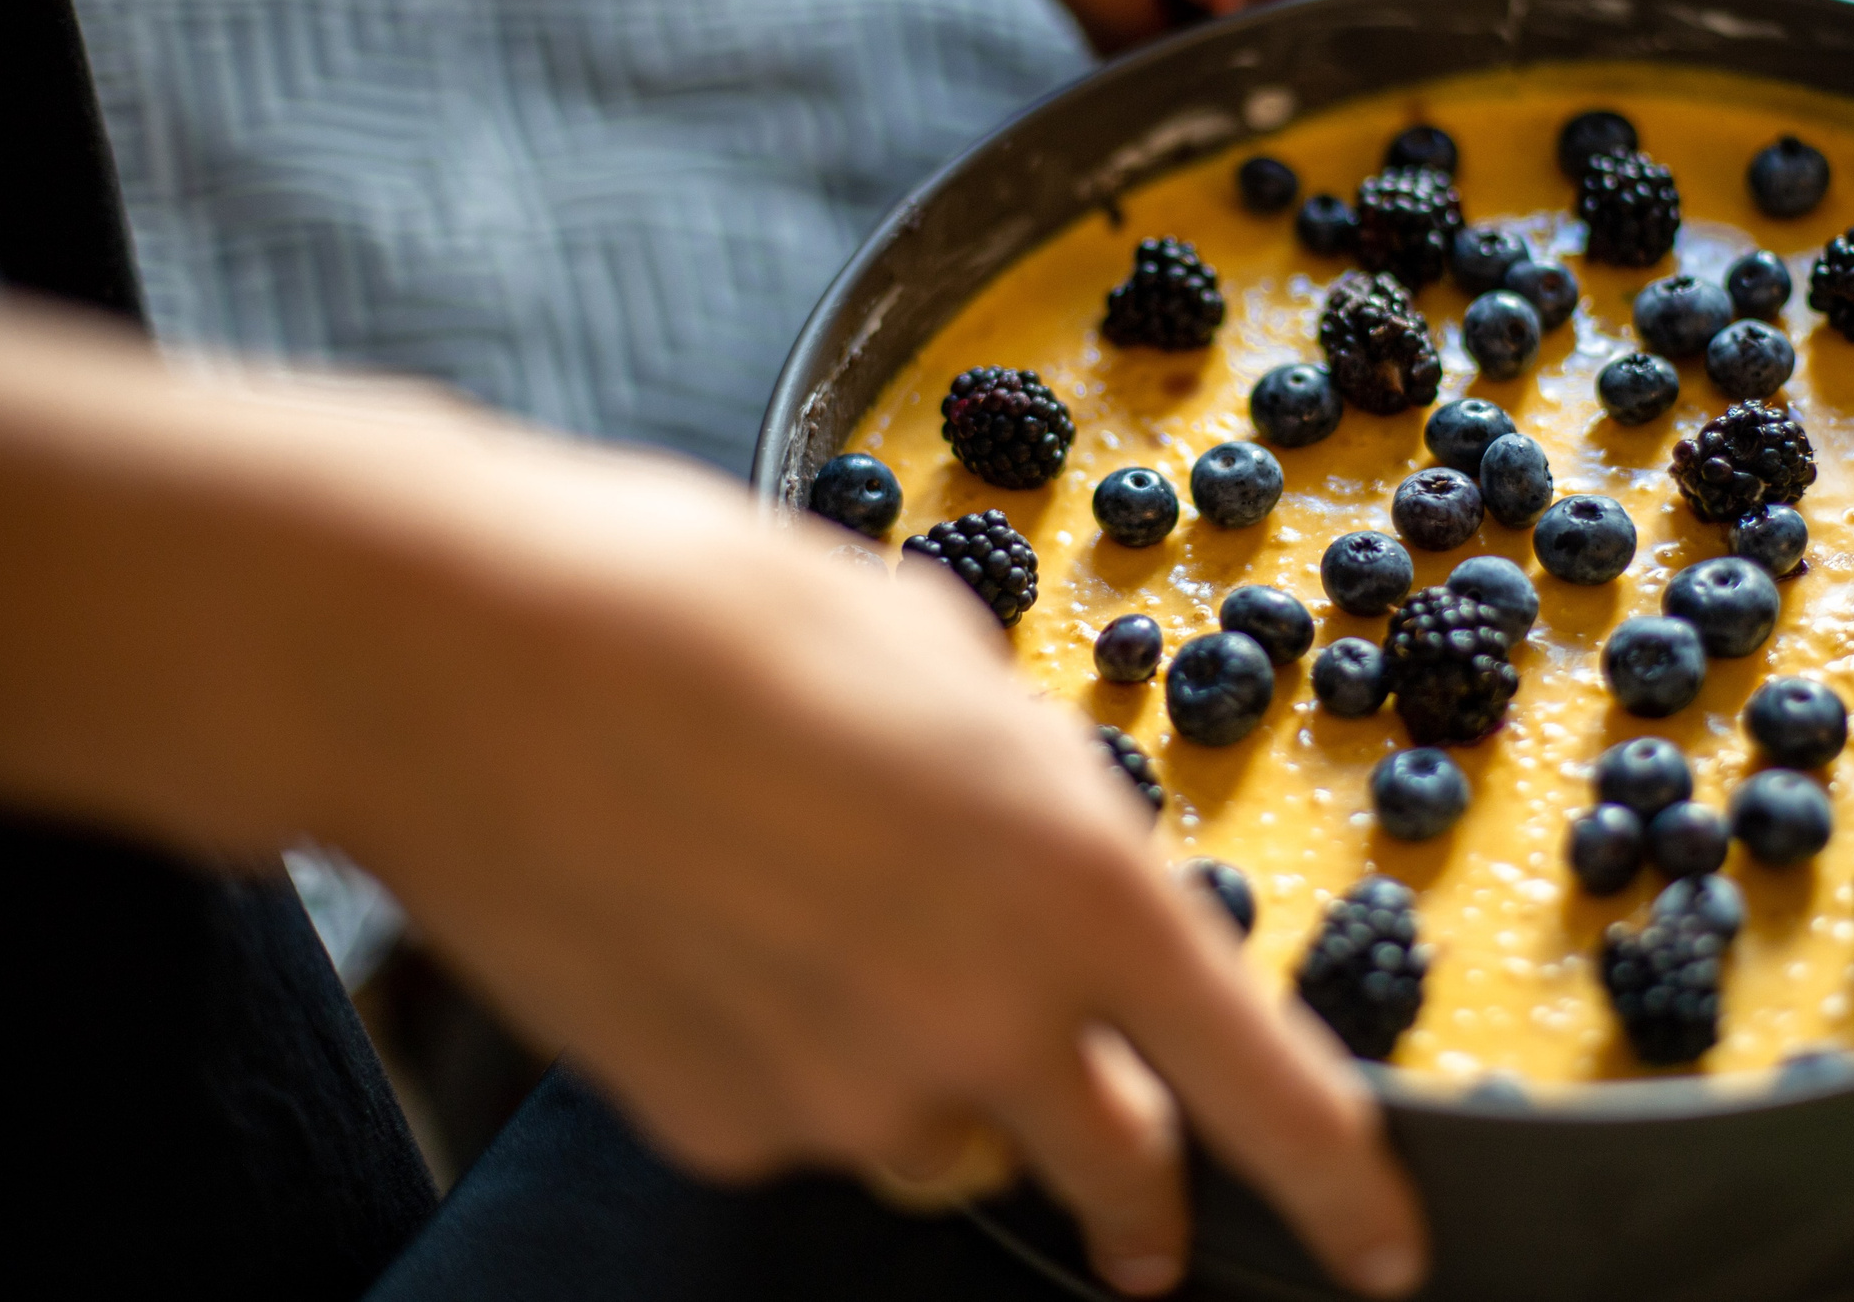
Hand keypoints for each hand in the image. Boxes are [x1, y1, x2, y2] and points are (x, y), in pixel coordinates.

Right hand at [0, 302, 1425, 1297]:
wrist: (476, 662)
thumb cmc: (720, 615)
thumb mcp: (952, 661)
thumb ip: (1043, 793)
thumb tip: (1059, 855)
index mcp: (1077, 886)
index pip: (1265, 1090)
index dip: (1340, 1188)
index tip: (1378, 1247)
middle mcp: (982, 1019)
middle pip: (1118, 1180)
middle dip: (1144, 1205)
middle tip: (1147, 1220)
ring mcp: (841, 1093)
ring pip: (949, 1147)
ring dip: (952, 1095)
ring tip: (857, 958)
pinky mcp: (713, 1122)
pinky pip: (806, 1122)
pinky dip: (804, 1065)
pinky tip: (733, 943)